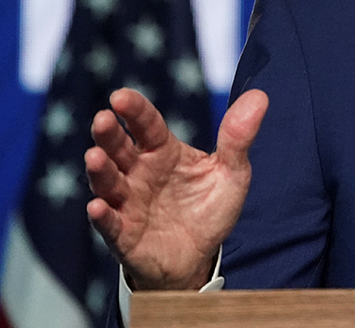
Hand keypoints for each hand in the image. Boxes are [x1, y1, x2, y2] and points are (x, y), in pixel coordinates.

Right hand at [85, 87, 267, 289]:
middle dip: (109, 135)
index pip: (147, 125)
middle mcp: (139, 173)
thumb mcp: (231, 173)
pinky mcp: (124, 235)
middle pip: (119, 149)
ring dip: (100, 171)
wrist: (199, 257)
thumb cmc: (209, 208)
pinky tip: (97, 207)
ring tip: (94, 157)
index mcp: (163, 152)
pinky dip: (102, 217)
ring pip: (108, 183)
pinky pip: (110, 225)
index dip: (134, 110)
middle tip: (103, 118)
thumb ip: (238, 137)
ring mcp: (128, 204)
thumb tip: (260, 96)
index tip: (120, 96)